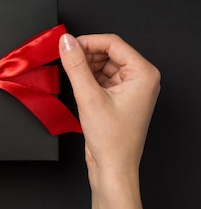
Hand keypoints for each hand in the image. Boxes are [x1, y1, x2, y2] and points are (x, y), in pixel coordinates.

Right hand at [59, 33, 160, 190]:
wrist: (113, 167)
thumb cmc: (112, 140)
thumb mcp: (88, 96)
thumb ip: (75, 65)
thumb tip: (66, 42)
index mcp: (143, 74)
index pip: (113, 43)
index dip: (87, 41)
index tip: (67, 45)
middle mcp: (141, 78)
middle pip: (108, 52)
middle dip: (85, 55)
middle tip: (65, 60)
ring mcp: (131, 88)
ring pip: (103, 65)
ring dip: (85, 67)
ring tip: (70, 77)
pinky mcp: (119, 97)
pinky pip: (102, 78)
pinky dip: (87, 79)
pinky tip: (77, 87)